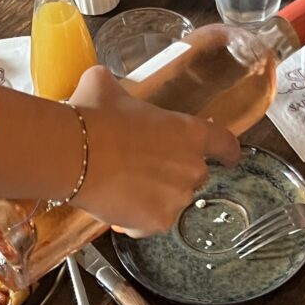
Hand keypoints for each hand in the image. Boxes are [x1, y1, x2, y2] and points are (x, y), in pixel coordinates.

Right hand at [70, 66, 239, 236]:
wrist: (74, 153)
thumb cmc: (93, 117)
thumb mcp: (105, 86)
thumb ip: (116, 87)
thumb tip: (102, 81)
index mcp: (188, 132)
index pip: (224, 142)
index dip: (227, 151)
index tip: (229, 157)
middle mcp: (191, 167)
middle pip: (194, 174)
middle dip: (173, 173)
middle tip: (141, 166)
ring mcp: (176, 198)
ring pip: (170, 200)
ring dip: (153, 196)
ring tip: (121, 184)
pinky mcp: (156, 223)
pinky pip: (149, 224)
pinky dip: (134, 219)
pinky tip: (113, 203)